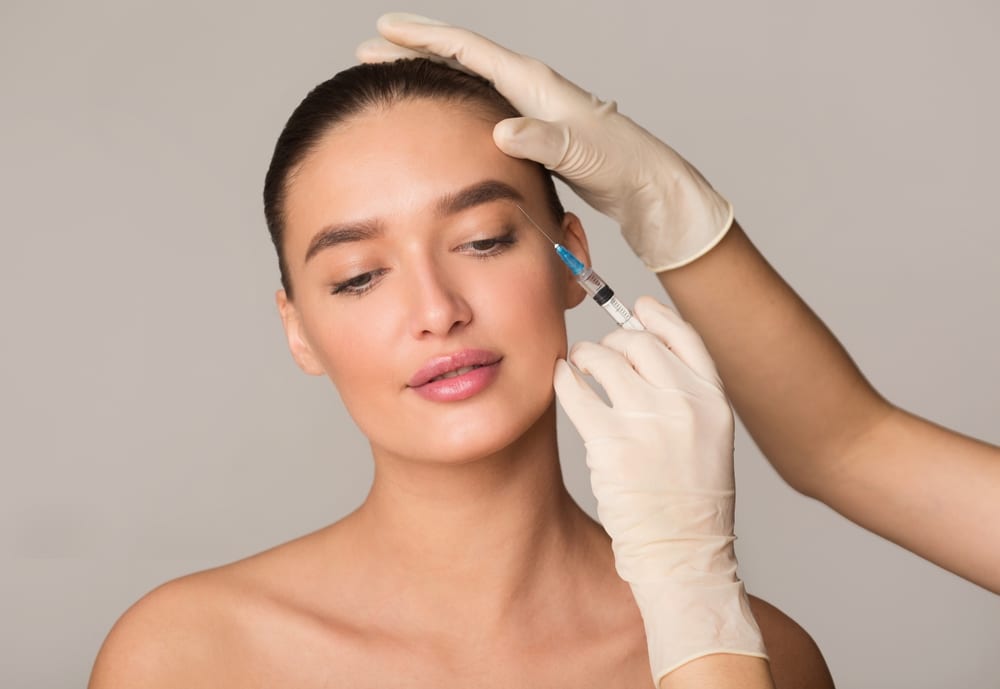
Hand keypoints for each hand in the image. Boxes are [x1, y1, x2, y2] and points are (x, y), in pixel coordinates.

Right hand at [356, 13, 732, 271]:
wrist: (645, 185)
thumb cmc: (618, 165)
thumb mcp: (578, 152)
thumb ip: (541, 139)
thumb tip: (502, 129)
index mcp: (533, 83)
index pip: (468, 51)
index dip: (424, 38)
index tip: (385, 29)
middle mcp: (528, 87)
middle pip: (459, 59)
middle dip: (414, 51)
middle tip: (370, 50)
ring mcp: (529, 107)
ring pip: (466, 81)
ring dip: (429, 75)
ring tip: (394, 77)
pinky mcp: (532, 130)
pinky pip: (479, 106)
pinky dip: (451, 102)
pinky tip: (440, 115)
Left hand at [553, 296, 765, 681]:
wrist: (683, 555)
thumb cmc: (691, 501)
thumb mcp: (709, 440)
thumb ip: (686, 395)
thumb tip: (642, 344)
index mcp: (714, 401)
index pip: (685, 336)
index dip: (656, 316)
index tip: (637, 308)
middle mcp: (685, 404)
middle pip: (638, 343)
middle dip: (612, 343)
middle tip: (597, 356)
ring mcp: (648, 422)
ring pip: (603, 359)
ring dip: (584, 357)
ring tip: (578, 368)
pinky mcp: (610, 443)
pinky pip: (576, 389)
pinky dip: (564, 379)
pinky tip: (564, 382)